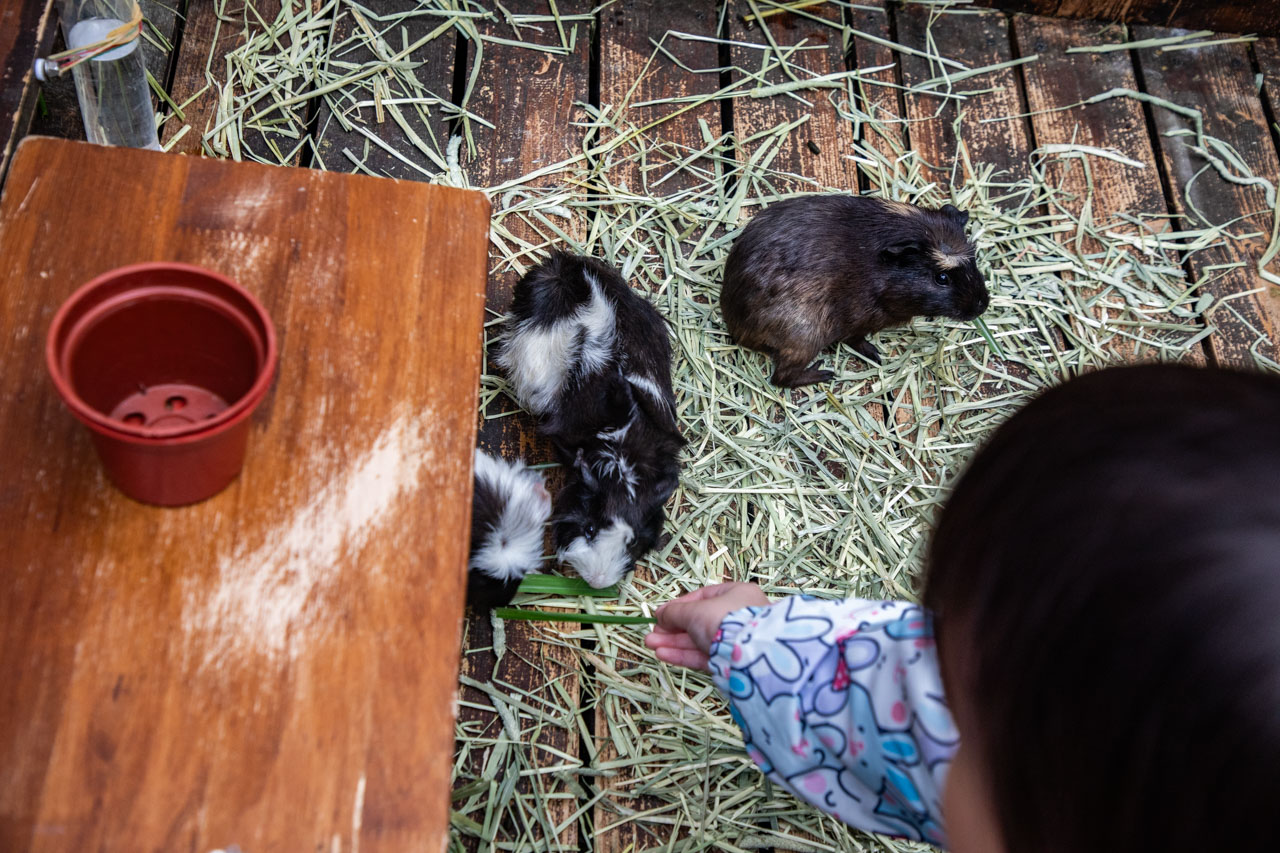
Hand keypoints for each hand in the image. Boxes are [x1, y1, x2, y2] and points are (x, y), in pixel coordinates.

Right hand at [644, 582, 769, 669]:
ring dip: (673, 643)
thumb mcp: (695, 610)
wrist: (750, 653)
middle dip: (672, 628)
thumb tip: (659, 615)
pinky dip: (683, 655)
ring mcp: (734, 640)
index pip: (702, 597)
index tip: (660, 615)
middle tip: (652, 633)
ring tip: (650, 645)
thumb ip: (675, 612)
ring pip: (698, 640)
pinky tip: (663, 654)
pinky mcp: (729, 661)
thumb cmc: (725, 620)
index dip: (679, 606)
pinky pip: (703, 655)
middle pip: (698, 621)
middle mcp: (737, 616)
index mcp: (735, 594)